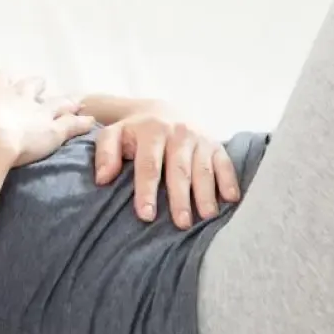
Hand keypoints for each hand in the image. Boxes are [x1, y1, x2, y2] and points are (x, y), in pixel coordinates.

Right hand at [0, 62, 97, 167]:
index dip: (1, 78)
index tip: (1, 78)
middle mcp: (19, 97)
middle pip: (30, 86)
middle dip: (34, 85)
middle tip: (39, 84)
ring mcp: (39, 113)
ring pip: (55, 104)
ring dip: (63, 102)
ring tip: (73, 101)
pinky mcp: (53, 131)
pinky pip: (71, 126)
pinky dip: (81, 123)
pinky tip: (90, 121)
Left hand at [92, 106, 240, 229]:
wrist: (160, 111)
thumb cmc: (133, 132)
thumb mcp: (113, 135)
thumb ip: (105, 154)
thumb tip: (102, 179)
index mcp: (151, 131)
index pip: (149, 166)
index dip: (147, 191)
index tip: (146, 216)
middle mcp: (178, 133)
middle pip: (179, 170)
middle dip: (181, 197)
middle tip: (181, 223)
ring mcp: (199, 138)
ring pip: (203, 168)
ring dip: (206, 193)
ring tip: (207, 216)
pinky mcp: (215, 143)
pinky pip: (225, 162)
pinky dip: (229, 179)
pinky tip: (231, 198)